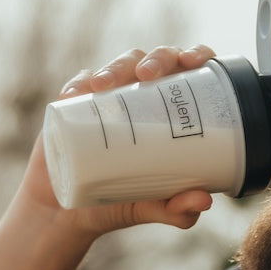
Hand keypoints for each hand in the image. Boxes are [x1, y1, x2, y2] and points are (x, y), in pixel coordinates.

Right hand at [17, 45, 217, 237]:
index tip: (192, 61)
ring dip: (114, 67)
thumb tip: (202, 201)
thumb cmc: (118, 203)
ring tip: (103, 85)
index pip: (190, 72)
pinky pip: (78, 84)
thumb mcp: (151, 208)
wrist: (68, 215)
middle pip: (155, 59)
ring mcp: (108, 98)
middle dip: (155, 58)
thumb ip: (177, 210)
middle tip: (146, 75)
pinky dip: (78, 84)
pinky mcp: (75, 105)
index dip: (197, 54)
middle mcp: (141, 97)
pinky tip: (75, 94)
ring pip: (118, 65)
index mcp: (169, 111)